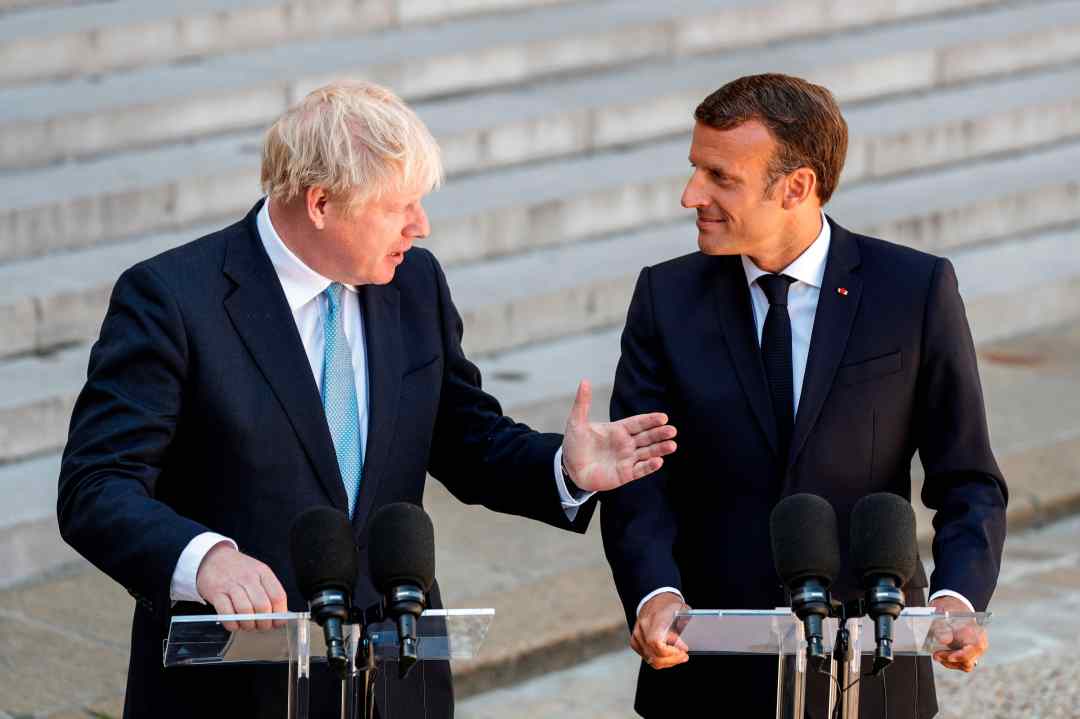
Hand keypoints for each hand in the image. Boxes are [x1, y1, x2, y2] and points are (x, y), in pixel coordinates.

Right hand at [196, 542, 288, 631]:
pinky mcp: (216, 593)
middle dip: (264, 623)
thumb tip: (278, 615)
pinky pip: (227, 615)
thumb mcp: (258, 572)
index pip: (278, 596)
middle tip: (261, 627)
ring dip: (248, 625)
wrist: (212, 557)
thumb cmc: (238, 569)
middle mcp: (248, 578)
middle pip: (263, 606)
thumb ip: (269, 591)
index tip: (278, 623)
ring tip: (248, 625)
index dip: (280, 615)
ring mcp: (231, 585)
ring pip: (245, 612)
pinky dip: (233, 624)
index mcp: (263, 572)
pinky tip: (235, 624)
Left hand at [561, 380, 676, 491]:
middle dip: (659, 434)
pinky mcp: (624, 474)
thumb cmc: (575, 445)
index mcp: (618, 429)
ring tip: (672, 445)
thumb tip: (585, 381)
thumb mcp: (576, 422)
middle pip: (647, 437)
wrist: (569, 468)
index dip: (650, 420)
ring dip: (660, 449)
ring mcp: (627, 459)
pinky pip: (639, 470)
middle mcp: (626, 444)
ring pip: (647, 453)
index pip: (638, 423)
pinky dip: (649, 466)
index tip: (663, 417)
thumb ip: (583, 403)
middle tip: (672, 430)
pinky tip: (659, 461)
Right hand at [630, 593, 689, 669]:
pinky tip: (668, 656)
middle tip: (683, 656)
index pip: (656, 642)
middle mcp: (643, 628)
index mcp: (655, 619)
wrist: (653, 599)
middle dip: (672, 660)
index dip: (671, 652)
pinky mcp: (635, 642)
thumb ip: (684, 628)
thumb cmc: (668, 606)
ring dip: (667, 662)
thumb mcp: (682, 612)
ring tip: (677, 657)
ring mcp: (637, 636)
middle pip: (654, 655)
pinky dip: (659, 660)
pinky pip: (647, 658)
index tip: (684, 649)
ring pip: (651, 660)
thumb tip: (684, 647)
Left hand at [929, 596, 986, 671]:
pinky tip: (941, 655)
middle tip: (936, 655)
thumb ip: (943, 627)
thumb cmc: (950, 610)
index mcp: (977, 632)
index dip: (961, 655)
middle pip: (968, 660)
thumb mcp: (943, 614)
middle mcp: (979, 643)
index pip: (975, 648)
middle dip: (951, 659)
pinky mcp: (968, 654)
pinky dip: (951, 662)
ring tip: (937, 655)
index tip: (948, 657)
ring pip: (965, 664)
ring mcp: (974, 650)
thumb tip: (943, 640)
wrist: (954, 607)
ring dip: (950, 662)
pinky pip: (961, 663)